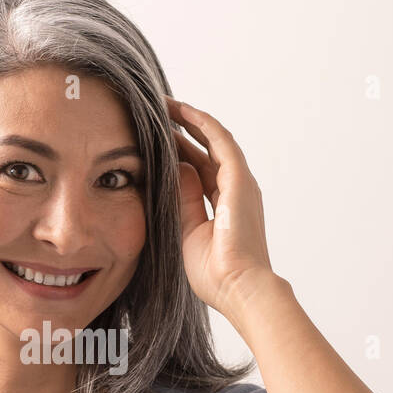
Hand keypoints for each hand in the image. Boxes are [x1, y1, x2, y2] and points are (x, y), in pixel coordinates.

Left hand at [165, 96, 275, 315]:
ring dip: (188, 120)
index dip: (176, 153)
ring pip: (212, 140)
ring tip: (163, 105)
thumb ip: (182, 201)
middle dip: (179, 132)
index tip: (152, 141)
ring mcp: (239, 183)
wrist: (239, 287)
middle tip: (153, 115)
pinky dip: (202, 123)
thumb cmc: (215, 274)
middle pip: (204, 152)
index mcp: (223, 206)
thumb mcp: (187, 232)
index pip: (197, 170)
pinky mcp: (240, 179)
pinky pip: (220, 141)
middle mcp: (234, 190)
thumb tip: (173, 172)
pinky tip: (182, 110)